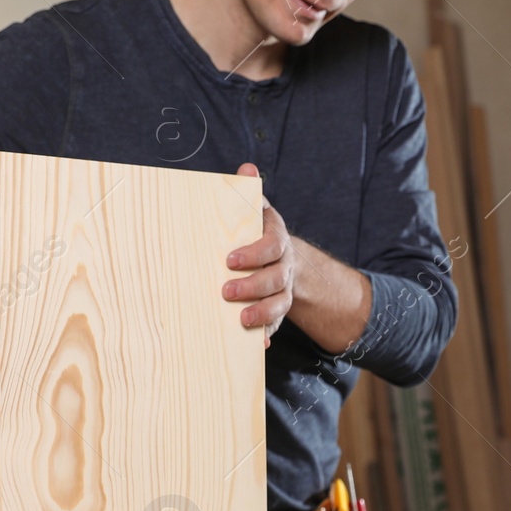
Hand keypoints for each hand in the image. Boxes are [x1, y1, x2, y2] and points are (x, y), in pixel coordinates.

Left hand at [224, 163, 295, 346]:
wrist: (277, 256)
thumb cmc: (255, 230)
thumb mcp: (254, 209)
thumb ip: (247, 191)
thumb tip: (247, 167)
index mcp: (277, 239)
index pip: (272, 246)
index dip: (254, 254)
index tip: (229, 259)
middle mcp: (285, 266)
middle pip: (276, 279)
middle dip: (253, 287)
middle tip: (226, 291)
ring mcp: (283, 290)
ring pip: (280, 304)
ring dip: (263, 314)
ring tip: (241, 320)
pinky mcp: (276, 309)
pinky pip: (276, 324)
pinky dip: (267, 334)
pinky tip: (257, 344)